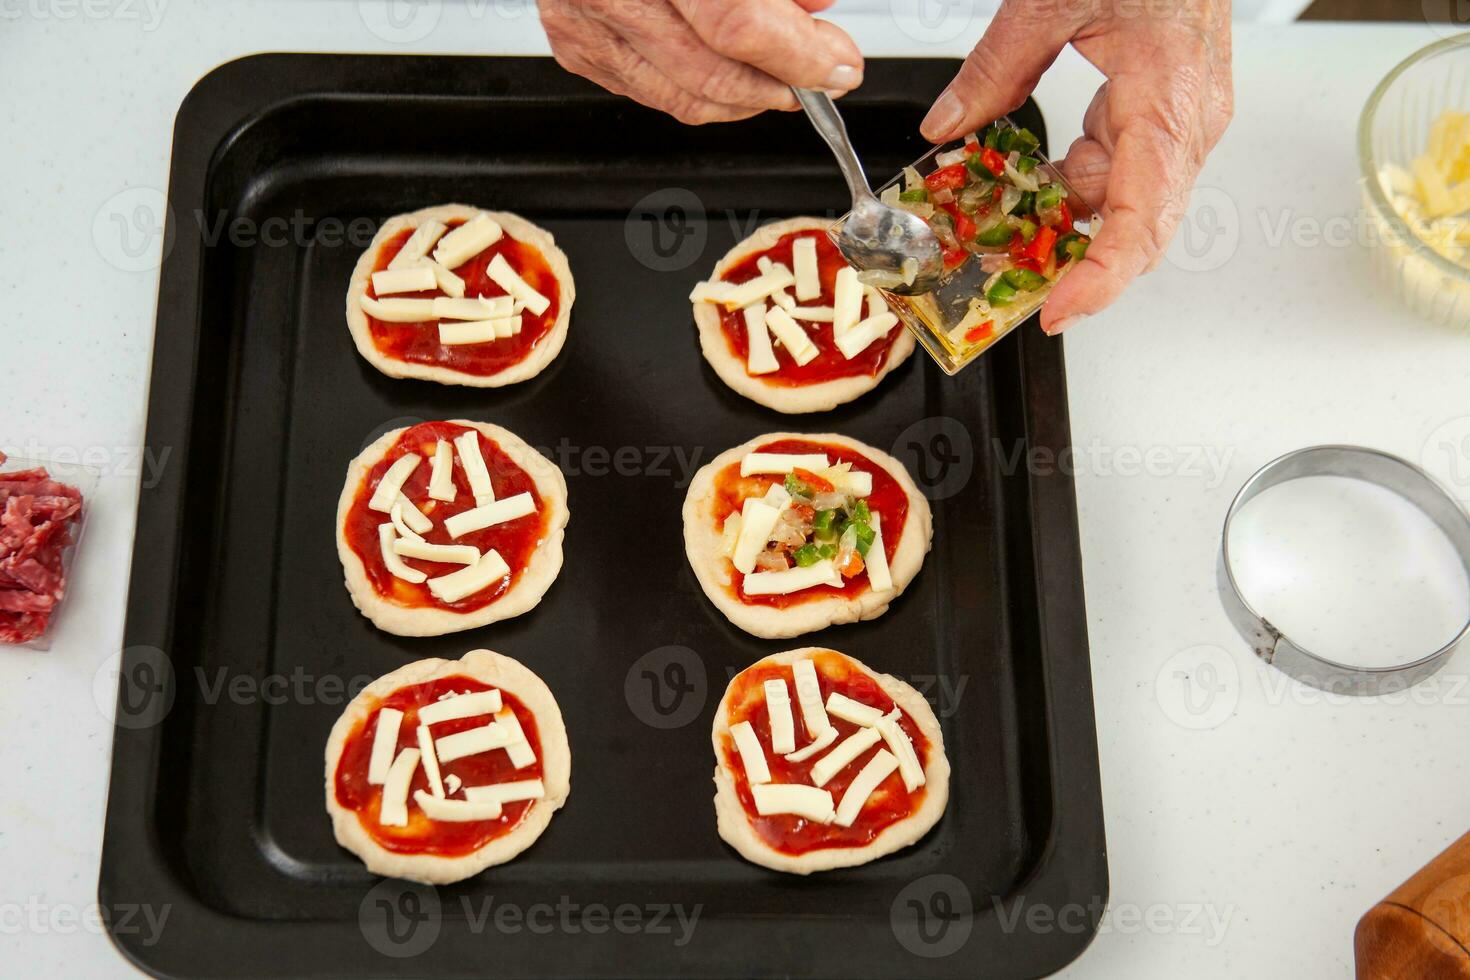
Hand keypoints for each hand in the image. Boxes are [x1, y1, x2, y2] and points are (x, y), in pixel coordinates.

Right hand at [540, 0, 864, 124]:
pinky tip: (728, 69)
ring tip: (784, 76)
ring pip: (682, 98)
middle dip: (782, 85)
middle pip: (712, 74)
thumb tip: (816, 5)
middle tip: (822, 74)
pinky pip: (650, 91)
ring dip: (746, 98)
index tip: (837, 62)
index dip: (797, 54)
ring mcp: (583, 24)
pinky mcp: (575, 45)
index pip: (735, 24)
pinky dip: (699, 90)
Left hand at [920, 0, 1232, 332]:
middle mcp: (1185, 122)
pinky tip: (1030, 183)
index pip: (1143, 219)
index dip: (1103, 279)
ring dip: (1064, 219)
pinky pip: (1119, 169)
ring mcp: (1181, 118)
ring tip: (999, 225)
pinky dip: (1072, 184)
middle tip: (1011, 288)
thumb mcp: (1052, 0)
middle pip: (1137, 227)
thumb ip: (995, 68)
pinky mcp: (1166, 110)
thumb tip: (947, 126)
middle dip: (1075, 265)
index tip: (1058, 311)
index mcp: (1167, 100)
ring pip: (1122, 202)